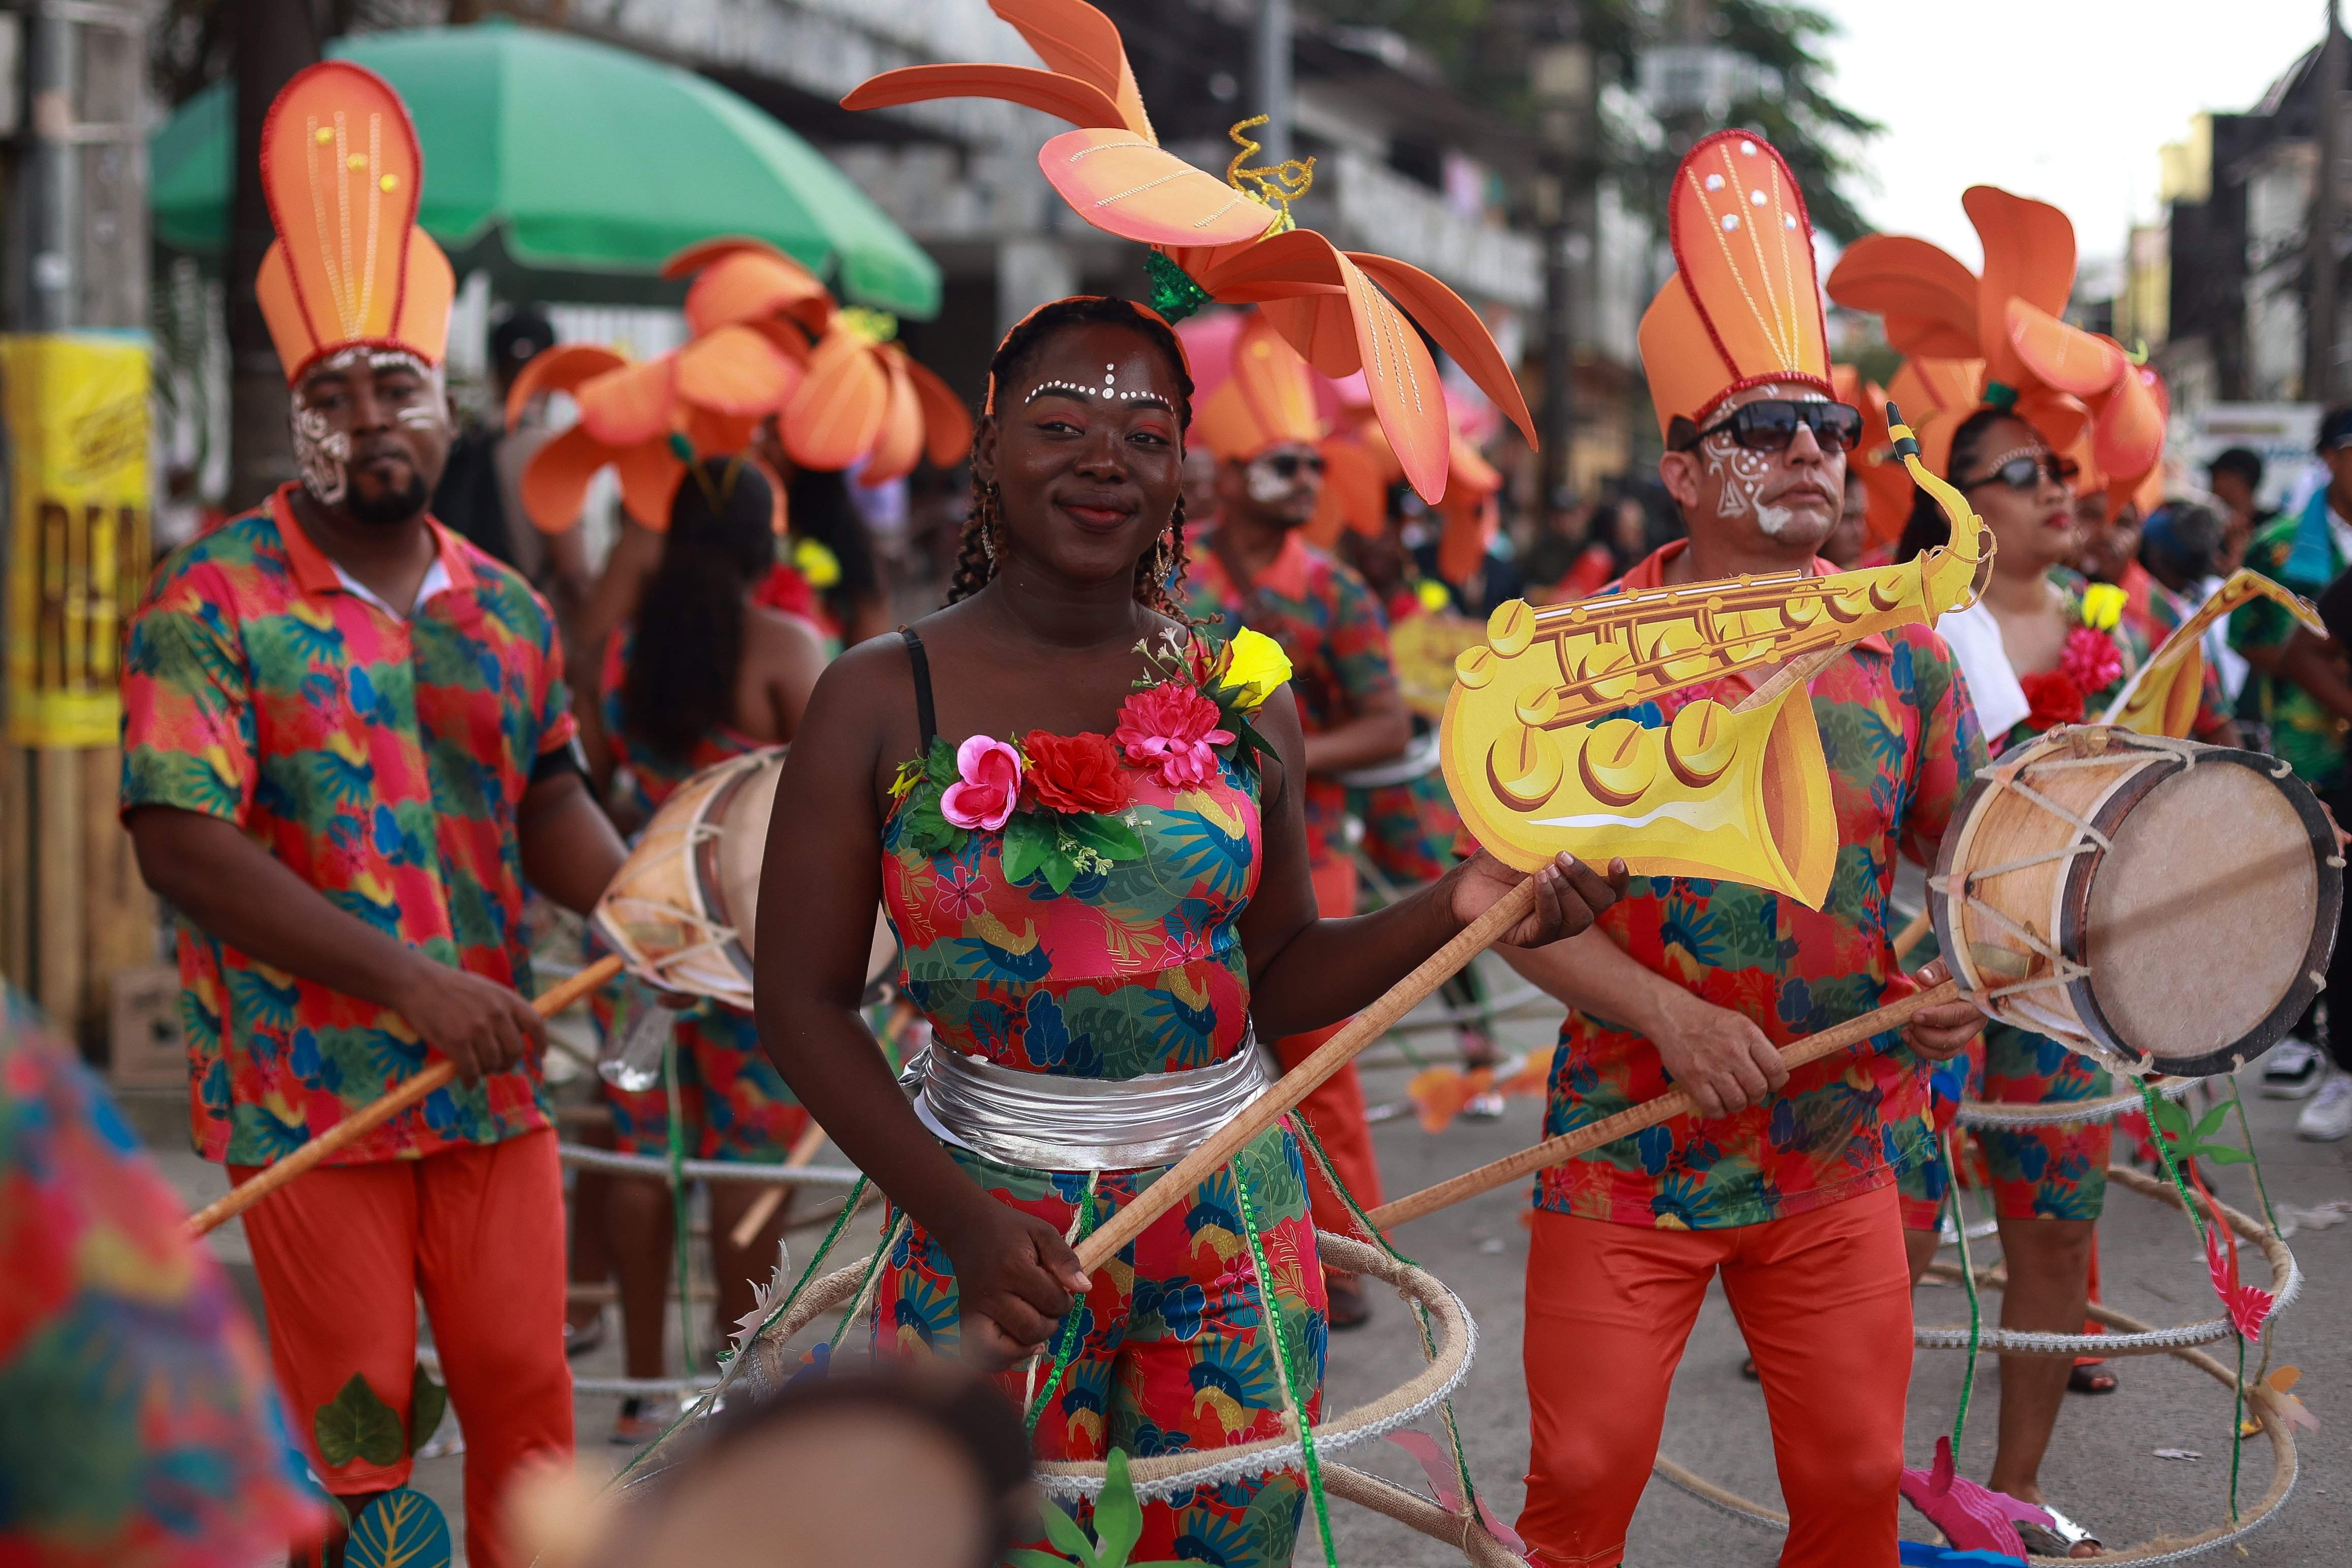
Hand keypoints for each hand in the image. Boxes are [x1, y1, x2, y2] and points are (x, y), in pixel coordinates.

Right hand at [394, 960, 545, 1084]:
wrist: (417, 982)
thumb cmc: (450, 986)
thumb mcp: (486, 989)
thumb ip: (503, 1008)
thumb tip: (515, 1034)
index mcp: (506, 998)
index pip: (535, 1024)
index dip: (541, 1042)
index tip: (540, 1055)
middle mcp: (496, 1013)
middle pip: (515, 1050)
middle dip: (508, 1062)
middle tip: (498, 1067)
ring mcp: (478, 1028)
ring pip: (494, 1062)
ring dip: (488, 1071)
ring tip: (479, 1070)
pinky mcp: (457, 1041)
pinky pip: (471, 1070)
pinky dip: (471, 1080)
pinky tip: (468, 1082)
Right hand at [939, 1200, 1090, 1372]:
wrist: (967, 1228)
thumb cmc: (1009, 1229)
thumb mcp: (1043, 1233)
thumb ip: (1065, 1259)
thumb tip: (1085, 1288)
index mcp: (1013, 1268)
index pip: (1051, 1302)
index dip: (1066, 1301)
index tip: (1062, 1291)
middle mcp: (992, 1294)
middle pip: (1032, 1329)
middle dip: (1050, 1324)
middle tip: (1047, 1308)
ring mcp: (975, 1310)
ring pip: (1008, 1348)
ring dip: (1029, 1344)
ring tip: (1034, 1327)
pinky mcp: (965, 1319)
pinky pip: (982, 1355)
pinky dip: (1002, 1358)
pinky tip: (1016, 1346)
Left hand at [1453, 852, 1629, 946]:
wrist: (1466, 882)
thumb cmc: (1502, 860)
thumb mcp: (1532, 842)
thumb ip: (1557, 836)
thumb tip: (1579, 815)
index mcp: (1580, 887)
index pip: (1613, 889)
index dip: (1621, 878)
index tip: (1617, 860)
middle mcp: (1574, 909)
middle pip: (1602, 903)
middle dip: (1587, 878)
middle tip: (1564, 857)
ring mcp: (1556, 926)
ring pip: (1580, 917)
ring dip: (1566, 890)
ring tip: (1546, 869)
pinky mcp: (1534, 937)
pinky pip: (1551, 923)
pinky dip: (1548, 901)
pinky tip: (1537, 883)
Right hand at [1646, 989, 1787, 1119]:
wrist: (1671, 1015)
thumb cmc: (1708, 1021)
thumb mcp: (1740, 1024)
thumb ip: (1758, 1047)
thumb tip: (1777, 1075)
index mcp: (1748, 1035)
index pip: (1775, 1068)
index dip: (1777, 1081)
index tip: (1770, 1082)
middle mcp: (1732, 1051)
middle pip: (1758, 1089)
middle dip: (1756, 1095)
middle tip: (1747, 1090)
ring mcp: (1712, 1067)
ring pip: (1738, 1102)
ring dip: (1738, 1104)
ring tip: (1731, 1096)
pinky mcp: (1692, 1080)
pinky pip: (1714, 1108)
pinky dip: (1718, 1111)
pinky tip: (1716, 1101)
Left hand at [1903, 960, 1983, 1061]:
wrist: (1964, 975)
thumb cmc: (1957, 968)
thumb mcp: (1950, 963)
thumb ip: (1937, 970)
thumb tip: (1923, 977)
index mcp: (1978, 1002)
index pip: (1958, 1016)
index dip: (1936, 1018)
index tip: (1916, 1015)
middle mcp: (1975, 1022)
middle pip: (1953, 1040)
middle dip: (1927, 1036)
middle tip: (1909, 1024)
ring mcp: (1966, 1034)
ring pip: (1946, 1051)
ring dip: (1922, 1046)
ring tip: (1905, 1031)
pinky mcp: (1956, 1040)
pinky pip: (1941, 1053)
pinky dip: (1923, 1049)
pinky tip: (1909, 1035)